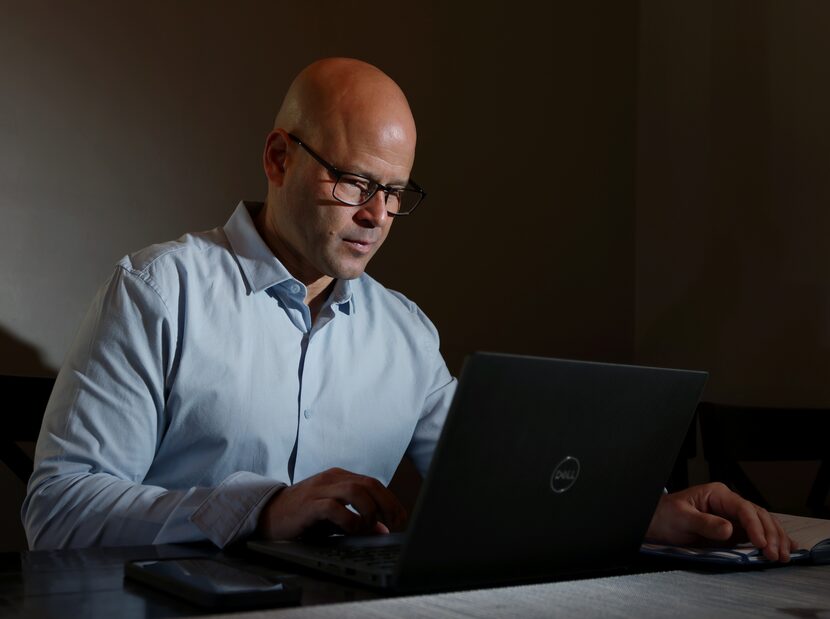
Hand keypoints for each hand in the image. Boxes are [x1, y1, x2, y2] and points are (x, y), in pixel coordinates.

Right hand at [257, 467, 406, 539]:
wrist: (268, 514)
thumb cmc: (304, 515)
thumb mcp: (335, 515)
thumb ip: (358, 518)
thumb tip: (383, 529)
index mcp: (340, 477)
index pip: (373, 483)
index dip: (390, 500)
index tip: (400, 518)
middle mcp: (332, 479)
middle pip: (369, 484)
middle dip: (387, 504)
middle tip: (394, 523)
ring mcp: (320, 489)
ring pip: (356, 491)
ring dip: (369, 511)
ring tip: (368, 527)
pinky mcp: (309, 505)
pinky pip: (335, 508)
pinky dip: (349, 520)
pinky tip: (352, 530)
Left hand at [645, 482, 798, 561]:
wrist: (656, 524)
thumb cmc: (665, 517)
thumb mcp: (681, 518)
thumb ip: (704, 523)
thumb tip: (729, 529)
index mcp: (716, 494)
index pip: (743, 507)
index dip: (755, 525)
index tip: (761, 543)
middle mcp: (728, 503)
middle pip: (758, 515)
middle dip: (770, 535)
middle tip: (775, 555)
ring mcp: (733, 517)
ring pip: (763, 523)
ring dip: (776, 539)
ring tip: (783, 556)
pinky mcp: (734, 531)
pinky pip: (758, 533)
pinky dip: (773, 540)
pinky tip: (786, 548)